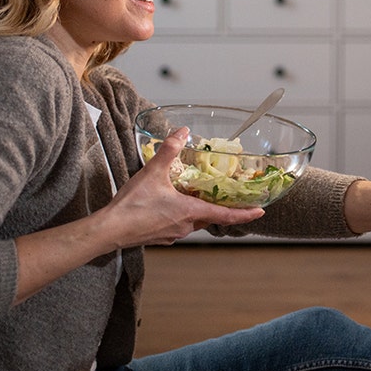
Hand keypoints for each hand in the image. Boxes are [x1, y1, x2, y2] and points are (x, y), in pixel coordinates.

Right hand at [105, 126, 264, 246]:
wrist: (109, 231)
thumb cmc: (132, 206)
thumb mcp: (152, 173)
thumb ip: (169, 151)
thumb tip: (182, 132)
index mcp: (189, 212)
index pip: (225, 215)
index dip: (245, 213)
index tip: (261, 212)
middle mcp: (185, 226)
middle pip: (211, 218)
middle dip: (222, 209)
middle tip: (232, 199)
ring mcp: (173, 234)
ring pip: (194, 222)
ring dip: (201, 211)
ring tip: (201, 198)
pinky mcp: (160, 237)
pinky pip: (179, 226)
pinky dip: (183, 216)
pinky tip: (173, 206)